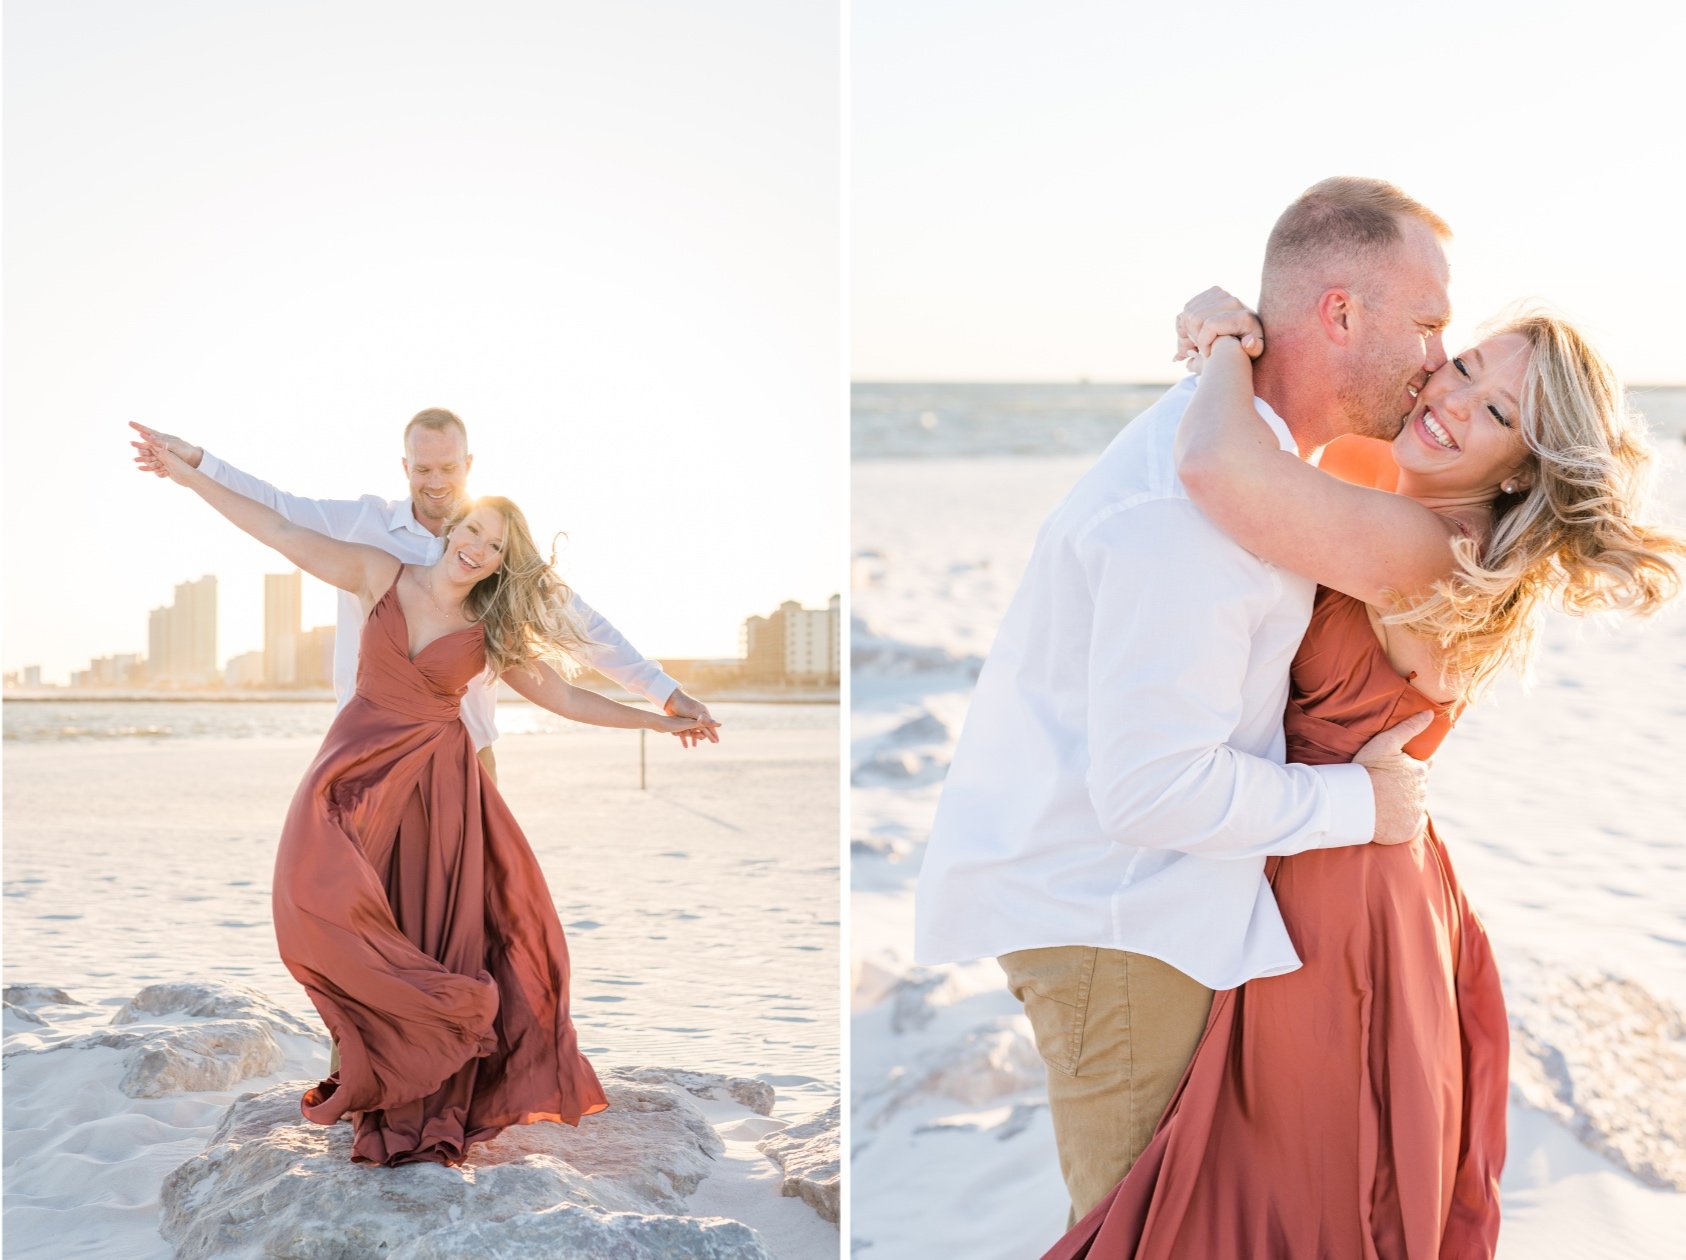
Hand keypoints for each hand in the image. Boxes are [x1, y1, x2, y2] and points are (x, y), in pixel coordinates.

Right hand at [129, 422, 203, 476]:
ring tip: (134, 460)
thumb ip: (162, 441)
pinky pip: (152, 463)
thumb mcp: (174, 445)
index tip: (129, 422)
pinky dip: (147, 465)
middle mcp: (159, 445)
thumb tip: (149, 437)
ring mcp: (160, 453)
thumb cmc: (185, 450)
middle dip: (138, 445)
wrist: (194, 461)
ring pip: (147, 454)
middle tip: (131, 444)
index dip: (138, 427)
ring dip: (141, 457)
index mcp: (162, 438)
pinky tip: (140, 468)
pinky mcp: (163, 461)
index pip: (148, 431)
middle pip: (145, 444)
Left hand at [665, 689, 719, 747]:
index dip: (714, 734)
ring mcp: (690, 718)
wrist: (669, 700)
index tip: (717, 742)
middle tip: (701, 744)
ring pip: (694, 731)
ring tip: (694, 745)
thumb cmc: (683, 705)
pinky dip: (685, 737)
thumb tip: (719, 724)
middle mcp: (697, 716)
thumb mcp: (695, 714)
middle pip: (702, 729)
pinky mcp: (682, 720)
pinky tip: (684, 744)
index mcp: (703, 713)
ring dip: (693, 738)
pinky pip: (685, 731)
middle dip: (702, 737)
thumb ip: (706, 721)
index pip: (710, 726)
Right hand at [1174, 287, 1264, 368]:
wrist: (1253, 325)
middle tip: (1199, 350)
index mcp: (1242, 316)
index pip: (1210, 325)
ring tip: (1197, 342)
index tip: (1207, 354)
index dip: (1203, 342)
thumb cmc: (1251, 343)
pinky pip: (1188, 308)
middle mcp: (1232, 301)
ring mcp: (1222, 294)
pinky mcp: (1213, 291)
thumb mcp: (1256, 351)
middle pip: (1196, 318)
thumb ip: (1253, 350)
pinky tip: (1196, 333)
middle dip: (1193, 338)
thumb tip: (1247, 342)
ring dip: (1188, 331)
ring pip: (1189, 313)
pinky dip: (1187, 322)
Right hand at [1353, 710, 1433, 844]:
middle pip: (1419, 786)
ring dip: (1405, 802)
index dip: (1413, 766)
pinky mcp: (1409, 830)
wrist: (1355, 803)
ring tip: (1386, 800)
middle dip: (1408, 784)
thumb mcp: (1385, 743)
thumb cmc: (1367, 770)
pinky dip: (1407, 821)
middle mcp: (1422, 792)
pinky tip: (1394, 817)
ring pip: (1415, 804)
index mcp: (1420, 771)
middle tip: (1389, 784)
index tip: (1399, 768)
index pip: (1425, 766)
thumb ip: (1409, 728)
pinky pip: (1414, 825)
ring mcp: (1416, 812)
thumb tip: (1430, 713)